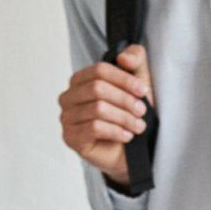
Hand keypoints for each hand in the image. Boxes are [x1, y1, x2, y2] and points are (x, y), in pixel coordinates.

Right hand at [59, 43, 154, 188]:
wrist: (129, 152)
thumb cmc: (129, 116)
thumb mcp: (138, 83)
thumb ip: (135, 60)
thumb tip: (123, 57)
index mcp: (81, 80)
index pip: (99, 70)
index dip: (124, 79)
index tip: (143, 91)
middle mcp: (69, 97)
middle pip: (97, 89)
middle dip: (125, 100)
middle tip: (142, 111)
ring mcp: (66, 118)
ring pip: (97, 109)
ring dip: (124, 117)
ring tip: (138, 126)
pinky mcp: (70, 137)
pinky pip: (93, 128)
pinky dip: (115, 131)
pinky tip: (127, 136)